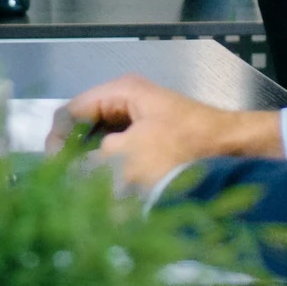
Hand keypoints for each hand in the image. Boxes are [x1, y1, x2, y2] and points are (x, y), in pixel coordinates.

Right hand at [48, 74, 282, 192]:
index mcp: (119, 92)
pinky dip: (111, 171)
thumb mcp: (129, 158)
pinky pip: (119, 154)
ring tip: (86, 193)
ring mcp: (139, 118)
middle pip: (83, 127)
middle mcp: (126, 100)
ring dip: (92, 168)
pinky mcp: (151, 139)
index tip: (52, 174)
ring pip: (99, 143)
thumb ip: (90, 165)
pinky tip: (110, 192)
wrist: (234, 151)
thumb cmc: (184, 148)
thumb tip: (67, 178)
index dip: (56, 142)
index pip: (69, 112)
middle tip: (66, 186)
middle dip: (72, 156)